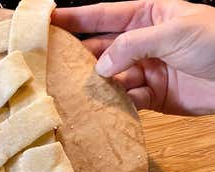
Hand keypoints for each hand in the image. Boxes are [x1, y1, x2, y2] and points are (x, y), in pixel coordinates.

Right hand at [52, 0, 214, 114]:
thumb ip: (132, 45)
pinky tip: (103, 106)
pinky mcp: (152, 97)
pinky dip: (114, 104)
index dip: (74, 18)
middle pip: (101, 49)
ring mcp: (146, 70)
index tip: (47, 21)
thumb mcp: (174, 32)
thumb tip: (100, 66)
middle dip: (78, 56)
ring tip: (75, 90)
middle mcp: (143, 43)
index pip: (103, 15)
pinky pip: (125, 100)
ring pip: (110, 77)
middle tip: (51, 64)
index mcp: (148, 16)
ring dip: (95, 84)